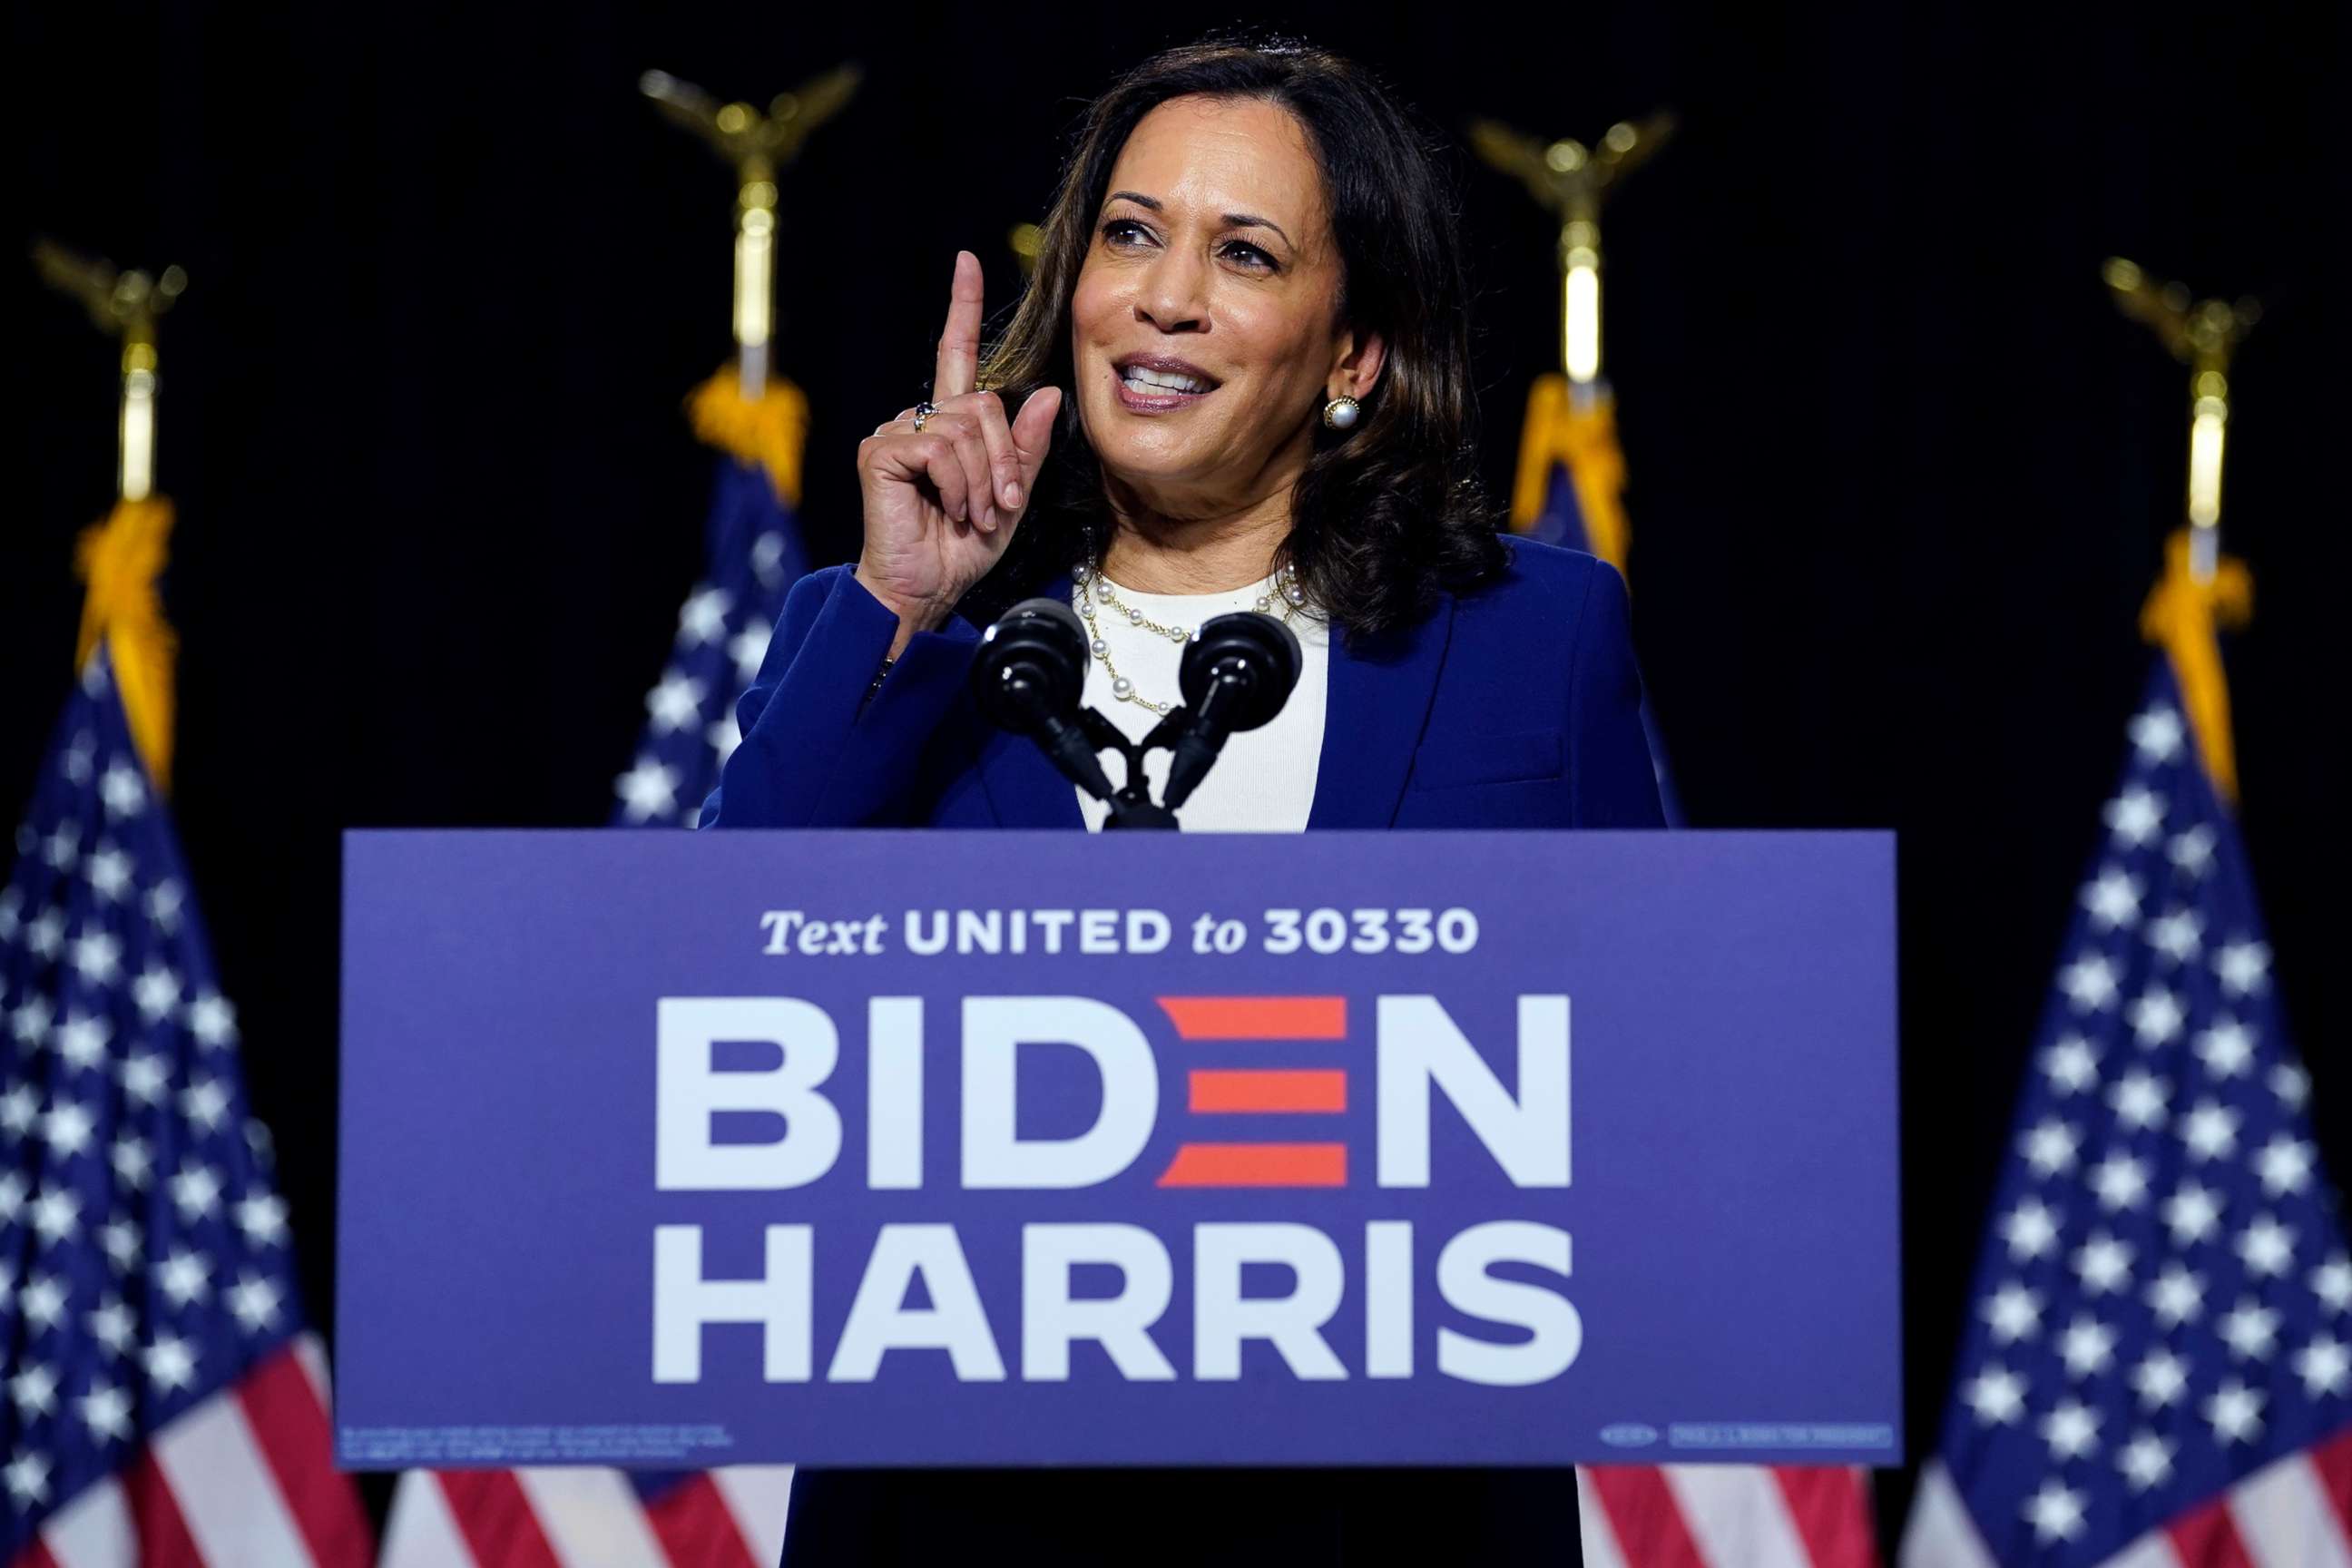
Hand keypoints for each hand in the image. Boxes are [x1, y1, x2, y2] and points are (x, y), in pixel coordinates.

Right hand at [855, 250, 1061, 650]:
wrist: (926, 589)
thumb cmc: (962, 548)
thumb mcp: (1011, 496)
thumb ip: (1027, 447)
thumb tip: (1045, 393)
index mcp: (950, 426)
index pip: (956, 355)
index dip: (962, 307)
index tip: (967, 262)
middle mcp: (920, 420)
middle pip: (983, 404)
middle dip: (1004, 459)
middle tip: (999, 505)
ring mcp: (896, 432)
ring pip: (967, 427)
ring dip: (983, 479)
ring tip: (972, 515)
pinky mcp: (880, 451)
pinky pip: (940, 448)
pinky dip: (958, 484)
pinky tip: (949, 510)